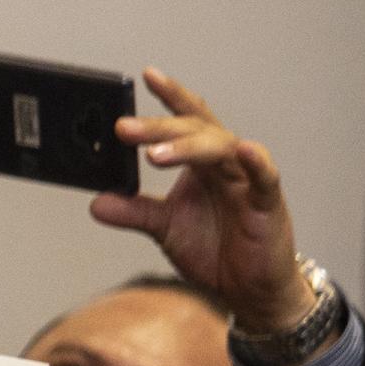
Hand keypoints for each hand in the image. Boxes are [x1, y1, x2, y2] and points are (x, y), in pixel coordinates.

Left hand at [97, 69, 313, 334]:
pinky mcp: (268, 203)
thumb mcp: (165, 228)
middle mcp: (225, 164)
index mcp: (201, 163)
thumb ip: (133, 211)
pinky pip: (264, 177)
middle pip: (194, 131)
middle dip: (158, 128)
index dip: (169, 97)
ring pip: (222, 148)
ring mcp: (248, 180)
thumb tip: (97, 201)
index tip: (145, 76)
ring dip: (188, 147)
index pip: (184, 121)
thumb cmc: (215, 249)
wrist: (248, 289)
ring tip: (155, 153)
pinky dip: (257, 162)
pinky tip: (244, 149)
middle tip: (122, 128)